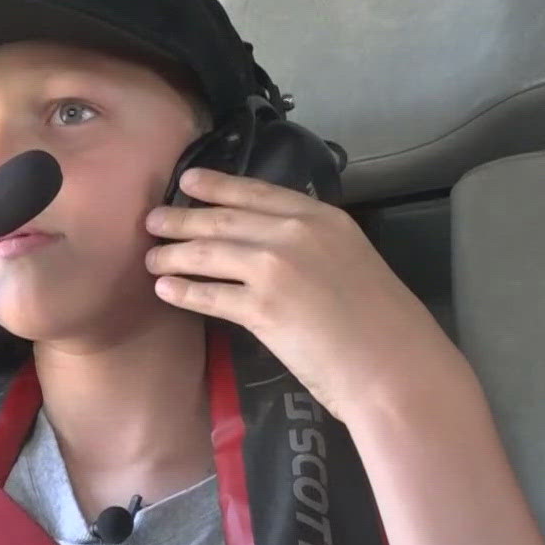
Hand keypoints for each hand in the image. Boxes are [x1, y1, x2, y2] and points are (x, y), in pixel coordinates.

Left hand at [144, 167, 455, 424]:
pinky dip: (182, 291)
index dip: (218, 185)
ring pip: (210, 253)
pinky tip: (163, 289)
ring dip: (174, 254)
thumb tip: (274, 245)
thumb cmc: (382, 325)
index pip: (258, 192)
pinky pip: (210, 295)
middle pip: (225, 218)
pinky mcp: (262, 309)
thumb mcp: (353, 261)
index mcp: (323, 218)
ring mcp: (276, 269)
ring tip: (150, 256)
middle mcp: (296, 234)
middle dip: (183, 218)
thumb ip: (315, 246)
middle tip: (152, 220)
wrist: (394, 365)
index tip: (188, 179)